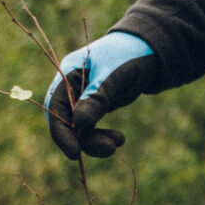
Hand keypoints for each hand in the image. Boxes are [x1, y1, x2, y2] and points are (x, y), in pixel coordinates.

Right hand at [43, 31, 157, 159]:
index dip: (61, 132)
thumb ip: (96, 98)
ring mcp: (82, 98)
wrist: (148, 51)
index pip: (55, 106)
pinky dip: (103, 136)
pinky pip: (91, 128)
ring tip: (119, 142)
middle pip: (66, 121)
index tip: (75, 153)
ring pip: (80, 129)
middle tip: (109, 149)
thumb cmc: (128, 56)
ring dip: (96, 140)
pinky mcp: (94, 107)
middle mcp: (71, 87)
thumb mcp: (113, 75)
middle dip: (84, 139)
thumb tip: (78, 124)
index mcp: (68, 73)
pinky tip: (120, 140)